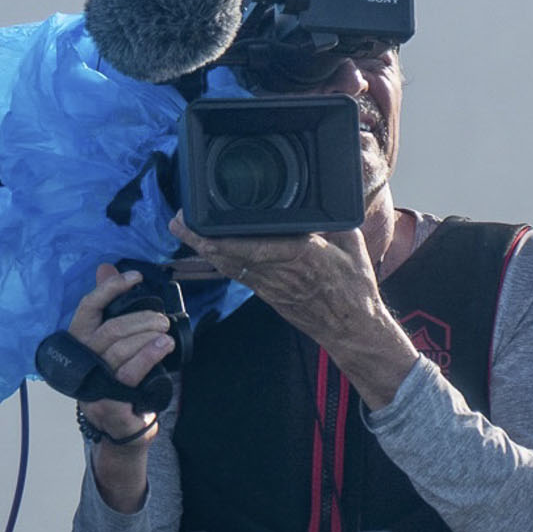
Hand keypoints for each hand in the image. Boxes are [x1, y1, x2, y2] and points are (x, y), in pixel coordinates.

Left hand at [169, 215, 419, 405]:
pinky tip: (207, 248)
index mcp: (300, 255)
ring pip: (228, 265)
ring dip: (203, 248)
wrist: (351, 328)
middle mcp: (278, 272)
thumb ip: (332, 223)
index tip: (202, 223)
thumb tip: (322, 204)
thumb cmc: (355, 288)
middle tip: (178, 220)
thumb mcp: (352, 245)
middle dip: (200, 239)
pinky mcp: (267, 294)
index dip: (221, 237)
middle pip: (229, 255)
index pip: (252, 245)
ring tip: (183, 229)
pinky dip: (220, 259)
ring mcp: (269, 286)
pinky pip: (238, 273)